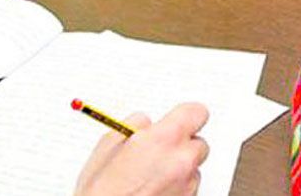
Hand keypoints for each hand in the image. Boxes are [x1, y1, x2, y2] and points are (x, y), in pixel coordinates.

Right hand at [74, 103, 209, 195]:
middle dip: (180, 145)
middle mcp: (182, 161)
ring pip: (192, 168)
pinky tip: (152, 190)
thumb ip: (134, 125)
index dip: (186, 115)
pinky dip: (175, 187)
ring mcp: (187, 185)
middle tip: (157, 151)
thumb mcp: (108, 145)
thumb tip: (144, 123)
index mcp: (165, 139)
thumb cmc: (102, 191)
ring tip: (149, 176)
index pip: (196, 112)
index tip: (179, 118)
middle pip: (198, 143)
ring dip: (178, 169)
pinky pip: (187, 188)